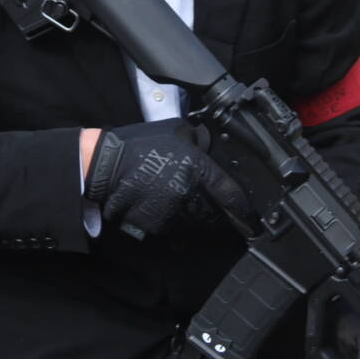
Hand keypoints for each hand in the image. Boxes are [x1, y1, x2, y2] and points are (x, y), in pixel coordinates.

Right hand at [83, 118, 251, 239]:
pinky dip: (171, 220)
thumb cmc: (138, 145)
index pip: (230, 195)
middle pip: (212, 212)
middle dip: (213, 211)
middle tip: (199, 201)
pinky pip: (173, 227)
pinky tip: (159, 205)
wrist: (105, 164)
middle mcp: (188, 192)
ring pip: (193, 221)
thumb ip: (198, 142)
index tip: (254, 224)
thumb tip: (210, 147)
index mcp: (197, 167)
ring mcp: (172, 211)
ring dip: (191, 215)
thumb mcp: (176, 131)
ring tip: (171, 199)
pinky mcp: (156, 225)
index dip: (245, 212)